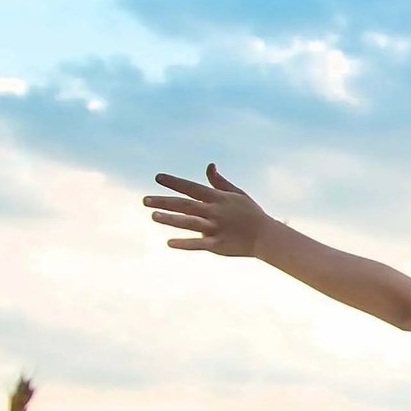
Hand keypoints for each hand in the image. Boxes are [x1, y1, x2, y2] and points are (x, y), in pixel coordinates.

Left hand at [145, 165, 270, 256]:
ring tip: (153, 216)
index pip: (192, 187)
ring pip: (190, 223)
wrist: (266, 236)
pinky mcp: (218, 245)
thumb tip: (209, 165)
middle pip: (185, 205)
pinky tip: (169, 243)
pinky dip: (185, 243)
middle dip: (165, 202)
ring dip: (171, 219)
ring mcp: (216, 229)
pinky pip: (199, 244)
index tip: (157, 177)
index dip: (174, 182)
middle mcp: (215, 212)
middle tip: (145, 200)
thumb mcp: (236, 194)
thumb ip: (219, 181)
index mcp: (218, 198)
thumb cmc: (250, 213)